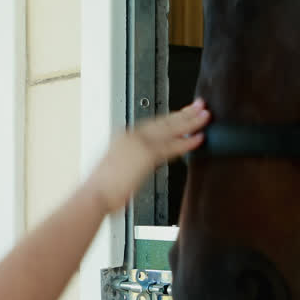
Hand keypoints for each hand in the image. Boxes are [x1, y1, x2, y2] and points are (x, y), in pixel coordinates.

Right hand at [85, 99, 209, 213]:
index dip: (171, 118)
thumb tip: (140, 166)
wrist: (94, 194)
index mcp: (124, 137)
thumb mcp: (116, 169)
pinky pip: (172, 146)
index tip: (183, 113)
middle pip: (164, 121)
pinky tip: (199, 138)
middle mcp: (132, 136)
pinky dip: (187, 142)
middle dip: (184, 113)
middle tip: (200, 105)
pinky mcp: (147, 154)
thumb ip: (131, 163)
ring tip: (205, 116)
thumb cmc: (102, 188)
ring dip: (191, 122)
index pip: (154, 124)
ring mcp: (140, 143)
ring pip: (171, 129)